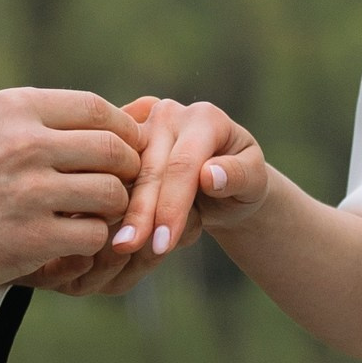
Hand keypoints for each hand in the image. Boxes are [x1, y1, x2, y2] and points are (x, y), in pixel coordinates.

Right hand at [0, 90, 141, 288]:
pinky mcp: (32, 237)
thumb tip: (134, 111)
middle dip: (128, 168)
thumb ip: (49, 119)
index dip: (123, 129)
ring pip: (111, 194)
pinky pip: (93, 235)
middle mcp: (24, 145)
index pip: (95, 109)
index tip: (126, 145)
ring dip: (113, 206)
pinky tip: (75, 239)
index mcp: (15, 109)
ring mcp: (30, 192)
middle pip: (112, 150)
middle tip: (123, 182)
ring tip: (97, 212)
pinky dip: (92, 240)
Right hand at [101, 96, 271, 271]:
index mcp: (205, 118)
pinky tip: (107, 229)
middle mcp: (169, 114)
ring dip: (120, 210)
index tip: (163, 244)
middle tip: (129, 248)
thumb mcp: (255, 183)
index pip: (183, 165)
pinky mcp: (122, 141)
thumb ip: (239, 176)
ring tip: (116, 244)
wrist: (222, 182)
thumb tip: (210, 175)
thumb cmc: (242, 184)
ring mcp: (142, 124)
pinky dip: (111, 201)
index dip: (171, 206)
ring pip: (125, 171)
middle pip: (149, 169)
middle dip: (141, 213)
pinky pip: (111, 171)